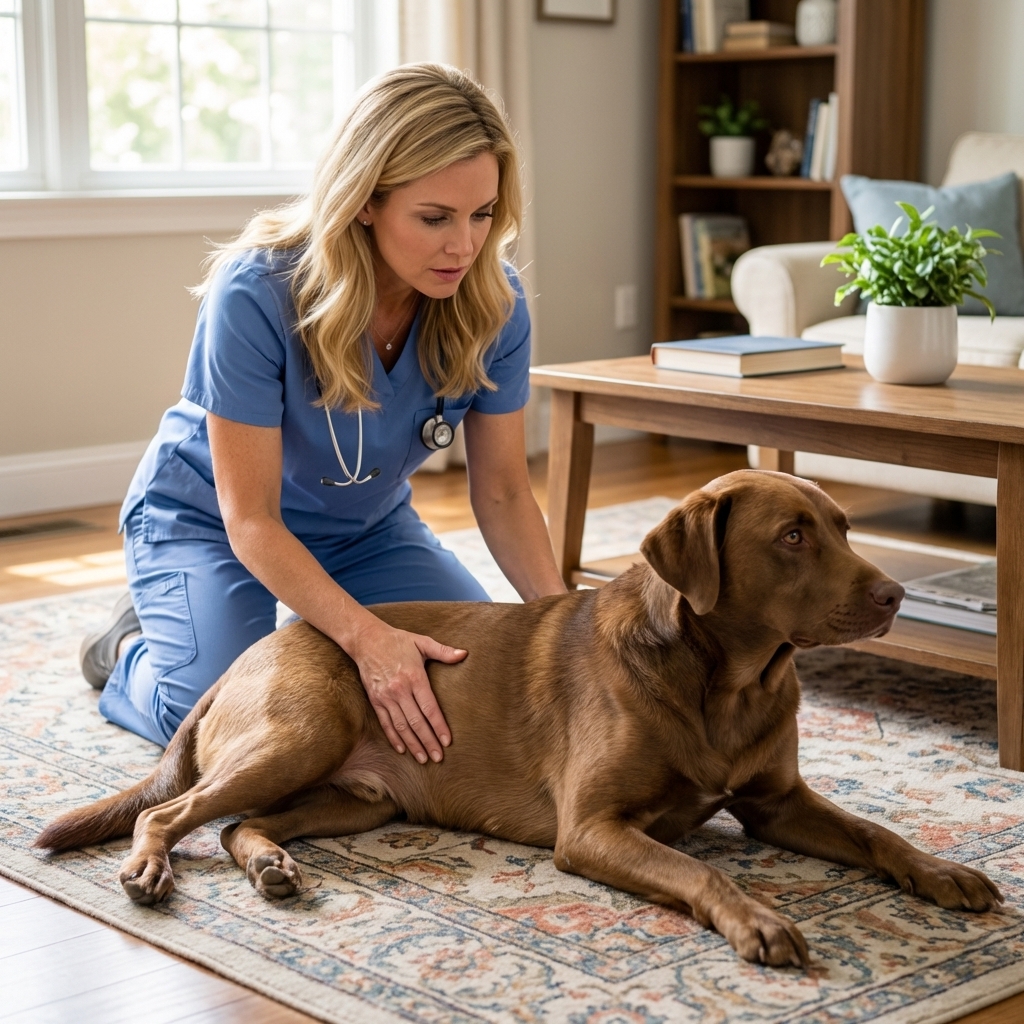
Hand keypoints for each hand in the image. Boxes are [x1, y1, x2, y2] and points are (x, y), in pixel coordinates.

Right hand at [349, 620, 465, 762]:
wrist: (367, 640)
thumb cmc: (398, 641)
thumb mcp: (422, 642)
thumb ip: (443, 651)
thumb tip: (464, 654)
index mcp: (414, 677)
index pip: (430, 708)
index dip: (439, 726)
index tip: (447, 741)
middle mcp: (399, 689)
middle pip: (416, 721)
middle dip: (428, 741)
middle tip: (438, 757)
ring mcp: (385, 696)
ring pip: (401, 726)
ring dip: (413, 744)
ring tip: (423, 758)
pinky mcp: (375, 700)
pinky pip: (385, 723)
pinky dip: (394, 737)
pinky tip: (402, 749)